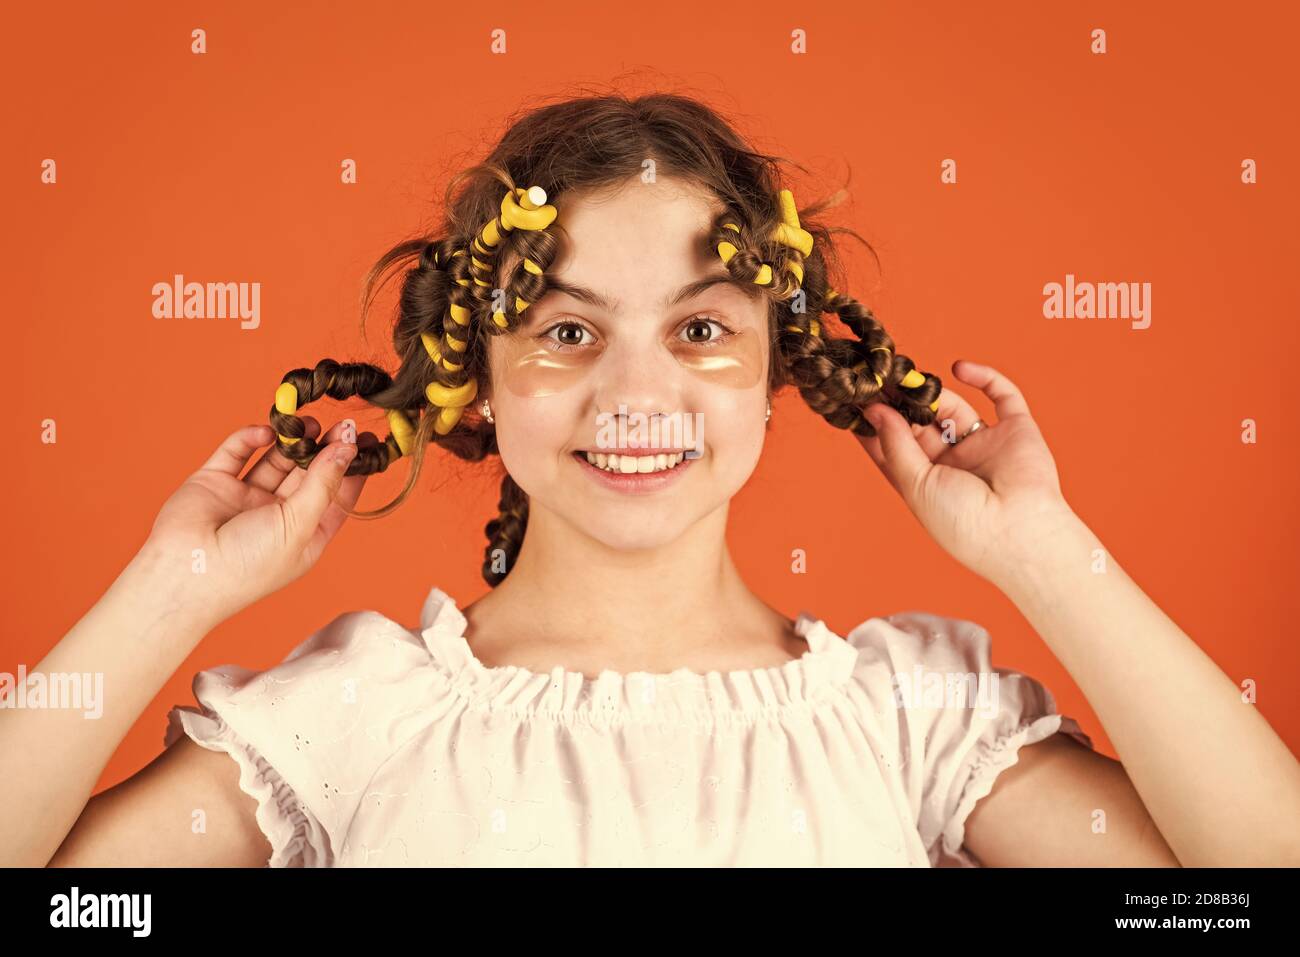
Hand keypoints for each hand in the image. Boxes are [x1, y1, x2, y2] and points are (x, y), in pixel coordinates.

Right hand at [139, 418, 377, 626]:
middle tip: (344, 424)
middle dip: (327, 449)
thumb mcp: (299, 525)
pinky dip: (251, 438)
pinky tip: (266, 432)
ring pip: (277, 460)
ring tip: (309, 424)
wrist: (184, 574)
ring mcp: (246, 497)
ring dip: (294, 441)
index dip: (353, 470)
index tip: (369, 442)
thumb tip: (348, 448)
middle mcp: (278, 515)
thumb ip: (324, 483)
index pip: (337, 496)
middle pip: (311, 473)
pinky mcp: (216, 482)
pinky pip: (237, 452)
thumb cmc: (249, 564)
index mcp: (304, 534)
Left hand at [857, 360, 1078, 586]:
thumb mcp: (915, 485)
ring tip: (908, 374)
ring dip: (931, 390)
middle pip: (919, 423)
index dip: (874, 424)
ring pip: (953, 408)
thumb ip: (894, 445)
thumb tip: (873, 411)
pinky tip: (958, 368)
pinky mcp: (1015, 430)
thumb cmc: (962, 520)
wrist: (1019, 531)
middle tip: (878, 375)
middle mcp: (953, 463)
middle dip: (899, 402)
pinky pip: (1002, 396)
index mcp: (925, 482)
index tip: (854, 397)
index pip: (893, 446)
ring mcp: (983, 445)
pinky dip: (984, 377)